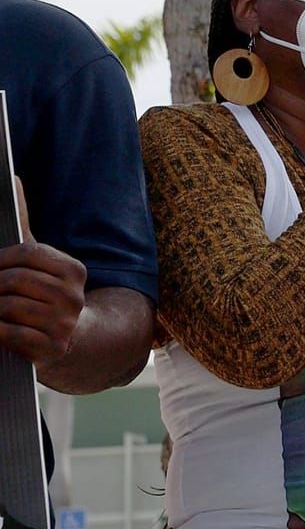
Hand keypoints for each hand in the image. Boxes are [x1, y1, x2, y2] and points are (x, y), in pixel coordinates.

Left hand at [0, 238, 86, 367]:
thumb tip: (15, 181)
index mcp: (74, 271)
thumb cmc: (40, 293)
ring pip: (9, 306)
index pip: (28, 253)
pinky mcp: (52, 348)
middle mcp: (74, 297)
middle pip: (15, 280)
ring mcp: (65, 324)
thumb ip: (23, 225)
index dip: (1, 259)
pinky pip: (12, 333)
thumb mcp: (37, 262)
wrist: (68, 337)